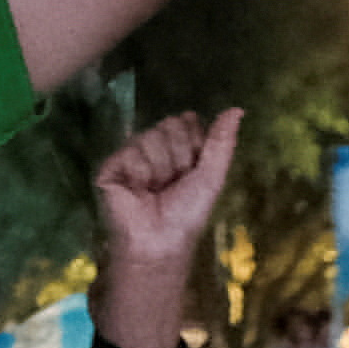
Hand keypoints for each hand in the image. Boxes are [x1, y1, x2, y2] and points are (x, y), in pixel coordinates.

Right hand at [93, 107, 242, 272]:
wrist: (161, 238)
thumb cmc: (188, 212)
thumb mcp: (211, 176)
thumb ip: (221, 142)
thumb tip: (238, 109)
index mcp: (178, 145)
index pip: (188, 121)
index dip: (195, 143)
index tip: (194, 168)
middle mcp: (154, 144)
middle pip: (170, 124)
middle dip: (179, 155)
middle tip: (174, 182)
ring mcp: (130, 153)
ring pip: (151, 136)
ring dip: (161, 168)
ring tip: (155, 189)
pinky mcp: (110, 165)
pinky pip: (131, 152)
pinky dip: (141, 174)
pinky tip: (138, 190)